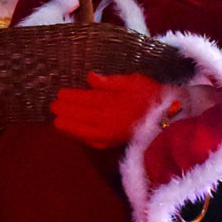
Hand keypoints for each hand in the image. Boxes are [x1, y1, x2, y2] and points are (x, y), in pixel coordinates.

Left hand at [51, 72, 172, 148]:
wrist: (168, 116)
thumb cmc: (151, 94)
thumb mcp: (133, 80)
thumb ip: (110, 81)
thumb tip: (90, 78)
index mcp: (113, 103)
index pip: (86, 99)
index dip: (72, 96)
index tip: (60, 93)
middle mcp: (109, 120)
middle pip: (82, 115)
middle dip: (66, 111)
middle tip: (53, 107)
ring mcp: (111, 134)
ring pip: (84, 131)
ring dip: (69, 127)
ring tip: (57, 122)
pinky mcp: (114, 143)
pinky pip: (94, 142)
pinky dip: (82, 138)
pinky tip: (74, 134)